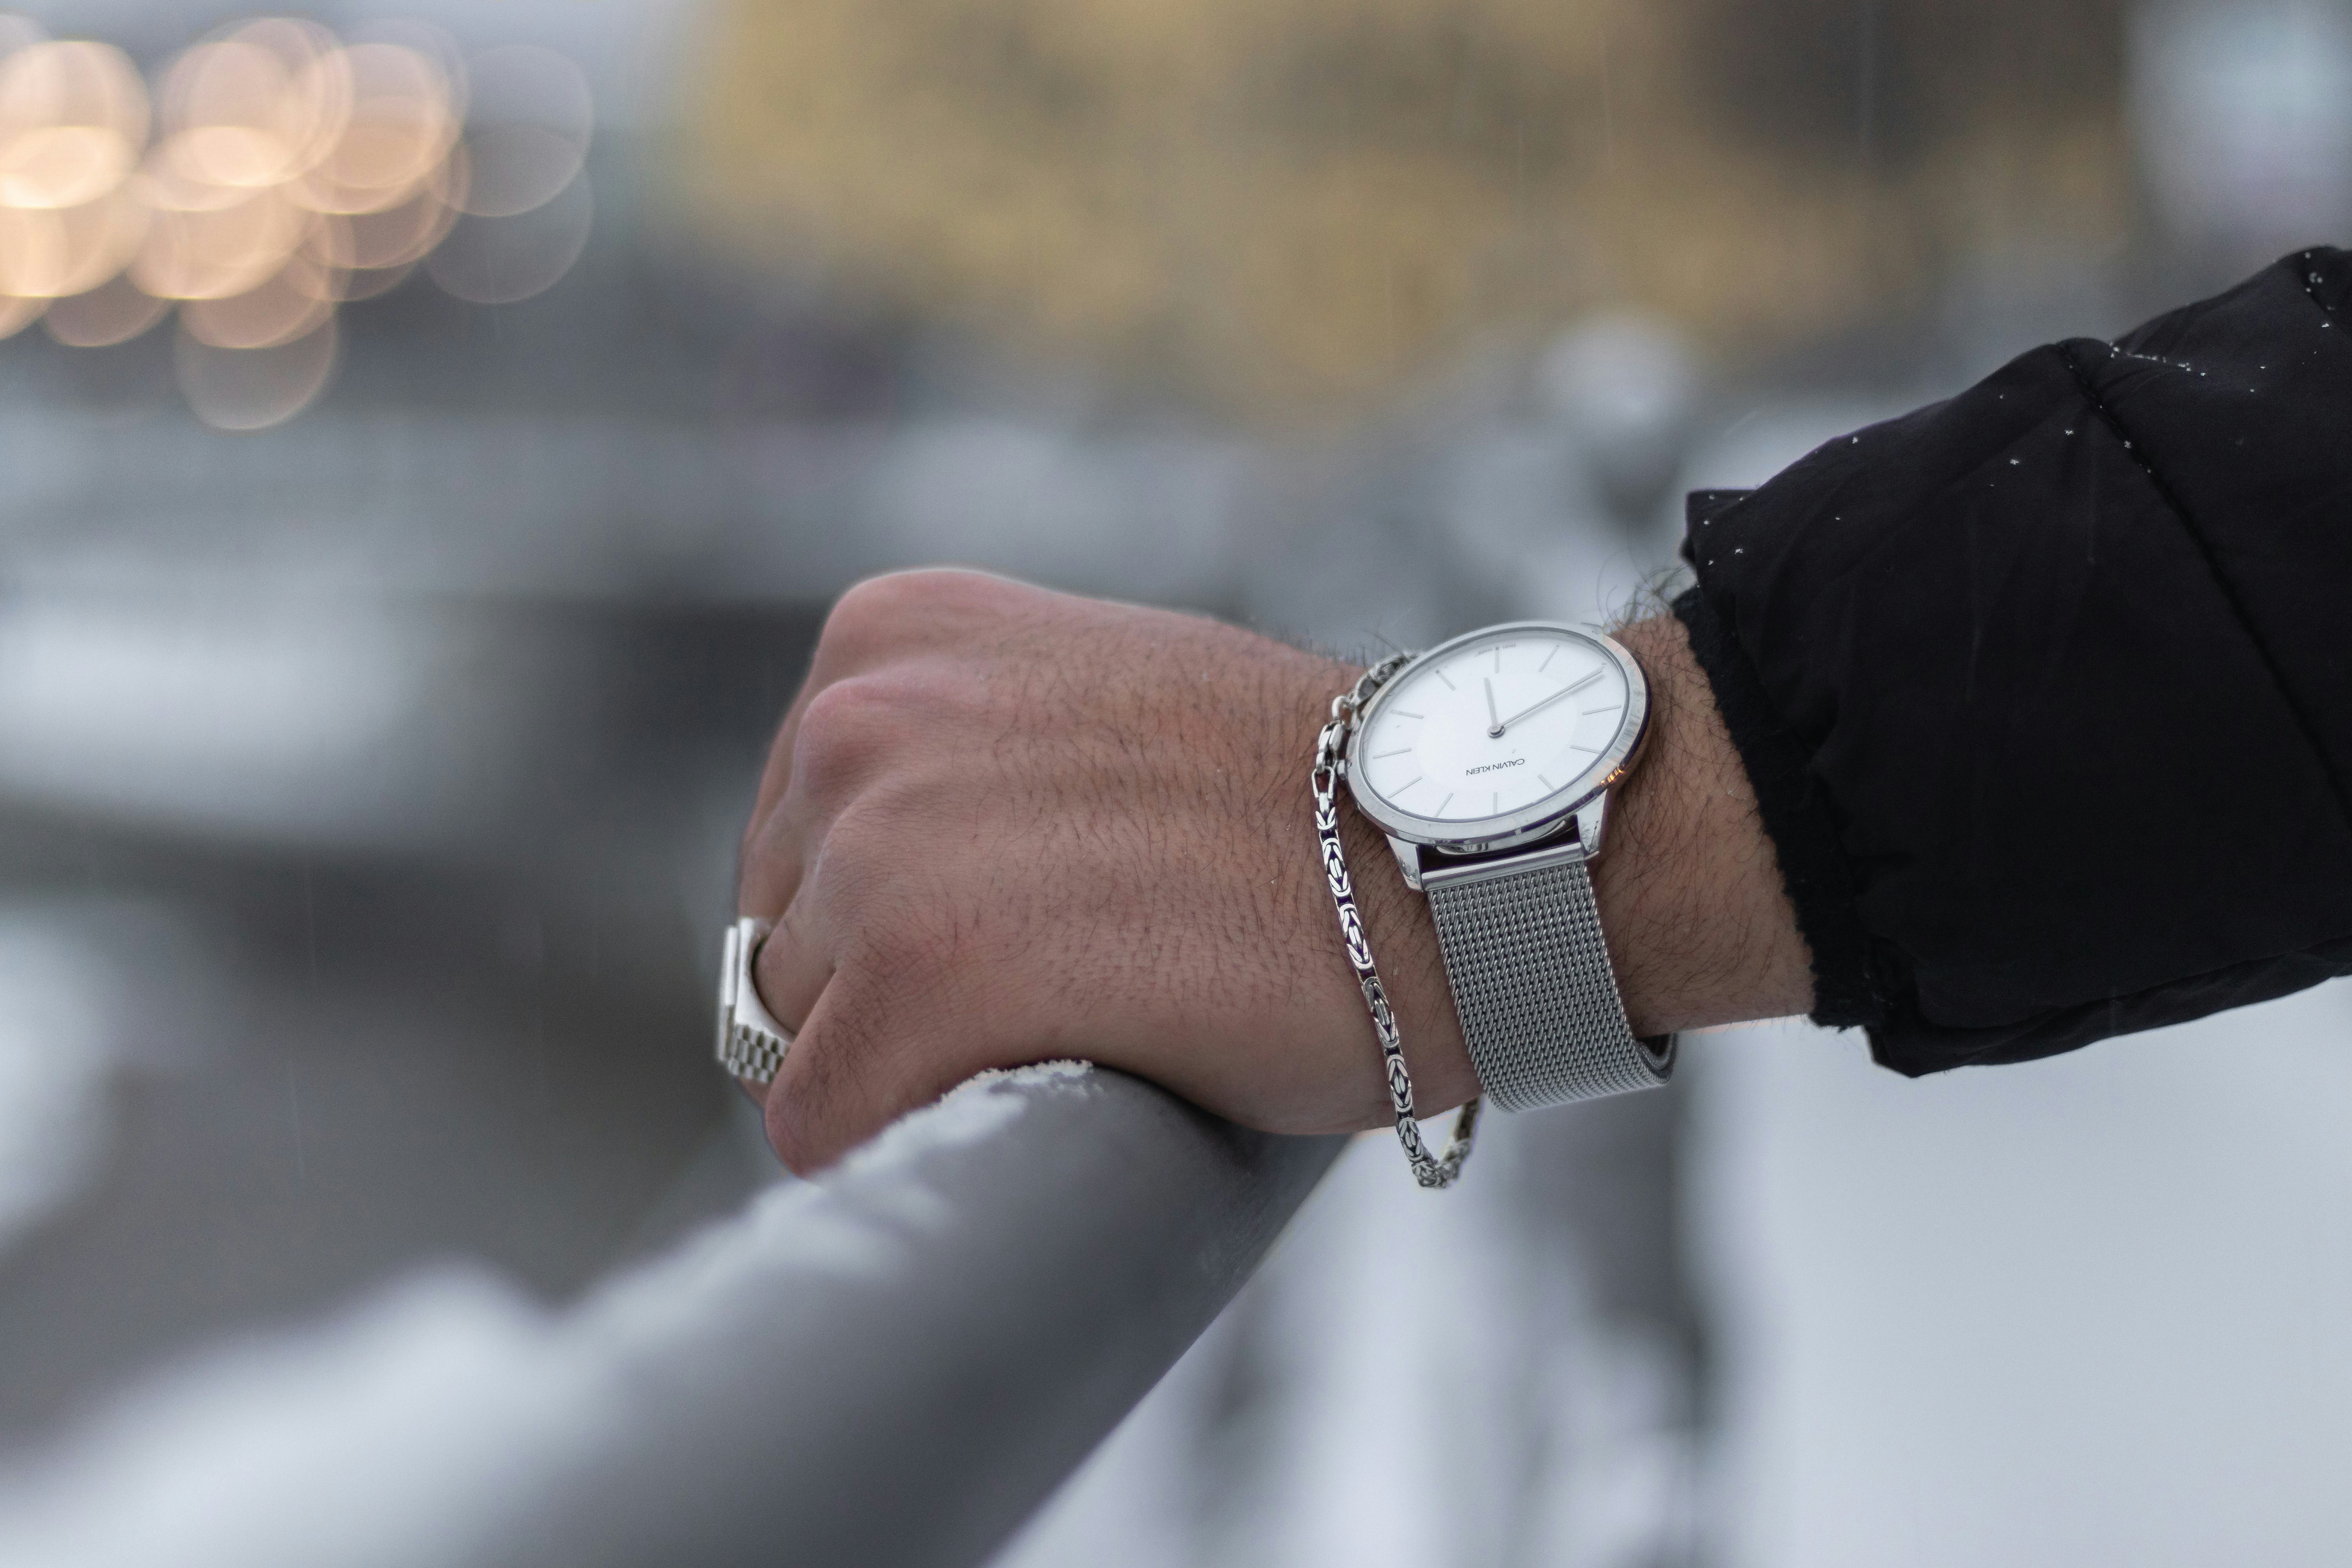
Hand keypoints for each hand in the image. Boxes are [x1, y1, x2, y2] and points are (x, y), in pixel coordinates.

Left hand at [737, 569, 1810, 1173]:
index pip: (793, 843)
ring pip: (803, 1037)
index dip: (888, 927)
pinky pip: (823, 1123)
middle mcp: (855, 716)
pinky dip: (919, 1140)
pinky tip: (1052, 1085)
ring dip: (923, 1065)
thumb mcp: (1087, 710)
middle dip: (893, 996)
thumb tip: (875, 885)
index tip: (1018, 937)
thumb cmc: (1301, 800)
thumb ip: (963, 763)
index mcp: (887, 635)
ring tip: (1084, 1021)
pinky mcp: (916, 971)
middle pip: (784, 942)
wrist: (1451, 846)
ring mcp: (875, 840)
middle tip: (1067, 988)